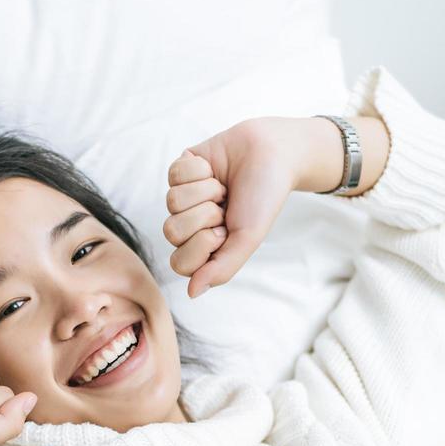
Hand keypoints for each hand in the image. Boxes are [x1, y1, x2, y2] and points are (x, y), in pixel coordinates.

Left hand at [165, 117, 307, 297]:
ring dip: (206, 191)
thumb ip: (221, 269)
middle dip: (205, 216)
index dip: (202, 246)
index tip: (225, 232)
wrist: (272, 153)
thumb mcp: (248, 239)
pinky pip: (175, 174)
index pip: (180, 263)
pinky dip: (201, 170)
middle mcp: (191, 224)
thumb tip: (192, 293)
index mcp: (205, 246)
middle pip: (172, 232)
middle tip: (226, 207)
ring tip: (224, 187)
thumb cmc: (263, 198)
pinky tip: (215, 170)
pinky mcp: (180, 169)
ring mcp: (183, 196)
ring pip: (172, 202)